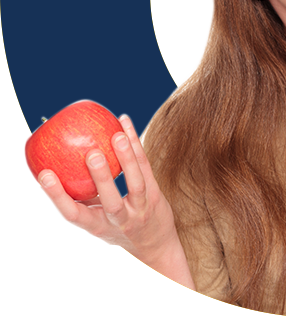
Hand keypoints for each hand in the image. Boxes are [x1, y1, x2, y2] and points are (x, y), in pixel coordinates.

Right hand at [33, 114, 178, 266]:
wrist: (154, 247)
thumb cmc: (116, 225)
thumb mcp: (96, 218)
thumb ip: (80, 197)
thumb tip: (53, 166)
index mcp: (95, 226)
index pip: (72, 214)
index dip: (57, 195)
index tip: (44, 174)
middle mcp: (118, 221)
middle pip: (110, 200)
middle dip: (101, 177)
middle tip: (91, 154)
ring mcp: (140, 209)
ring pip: (135, 184)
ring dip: (127, 159)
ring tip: (117, 136)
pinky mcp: (155, 196)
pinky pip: (146, 168)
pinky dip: (136, 146)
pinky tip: (125, 124)